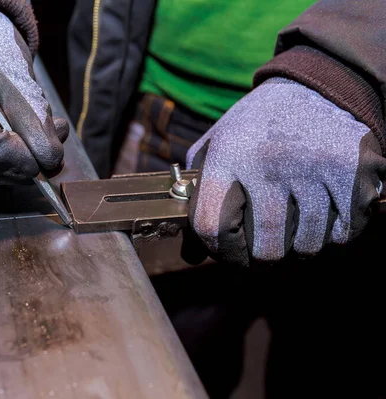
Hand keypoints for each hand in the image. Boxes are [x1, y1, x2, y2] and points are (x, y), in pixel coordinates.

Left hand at [185, 78, 385, 265]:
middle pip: (266, 246)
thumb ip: (198, 194)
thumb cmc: (257, 125)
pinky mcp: (352, 169)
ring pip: (308, 245)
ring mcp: (312, 165)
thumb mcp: (216, 143)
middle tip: (267, 252)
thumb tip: (194, 254)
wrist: (316, 85)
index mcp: (227, 154)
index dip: (221, 251)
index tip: (231, 254)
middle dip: (264, 258)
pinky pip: (344, 232)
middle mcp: (267, 160)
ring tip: (297, 230)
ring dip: (302, 247)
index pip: (212, 225)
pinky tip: (325, 216)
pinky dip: (335, 234)